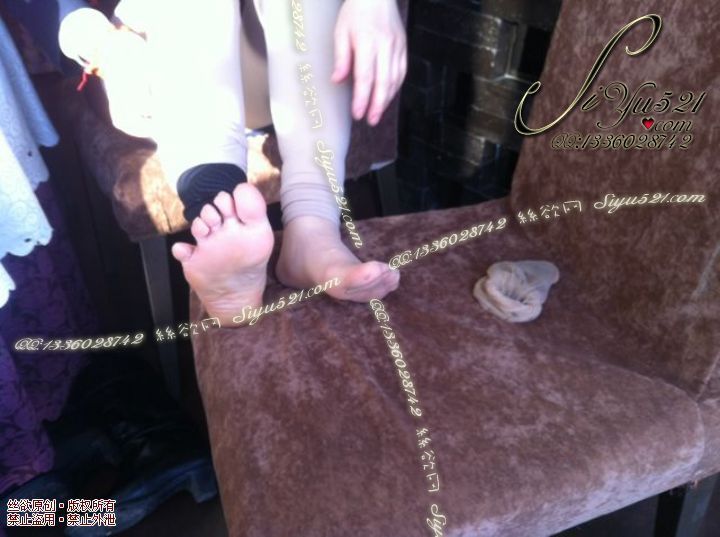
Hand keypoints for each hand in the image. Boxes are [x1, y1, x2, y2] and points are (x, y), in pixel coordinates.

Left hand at [332, 0, 406, 125]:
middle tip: (370, 120)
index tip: (357, 113)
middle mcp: (385, 45)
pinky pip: (402, 72)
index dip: (362, 98)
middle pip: (383, 82)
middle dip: (377, 105)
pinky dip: (395, 87)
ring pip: (395, 79)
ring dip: (387, 99)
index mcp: (366, 41)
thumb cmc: (355, 12)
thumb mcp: (341, 31)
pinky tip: (387, 97)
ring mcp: (397, 46)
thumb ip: (341, 58)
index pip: (365, 77)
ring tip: (377, 113)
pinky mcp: (403, 46)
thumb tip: (338, 81)